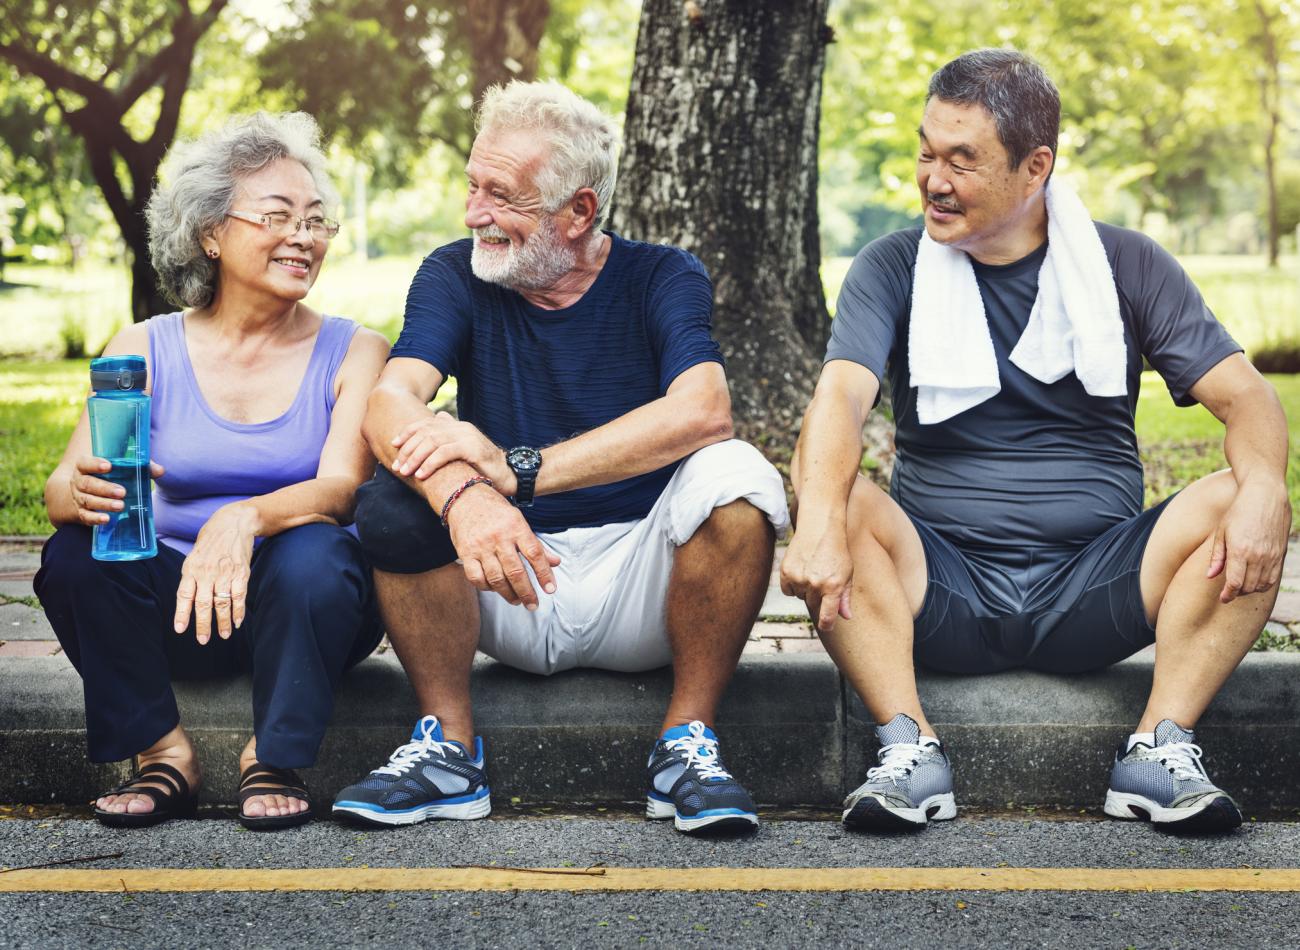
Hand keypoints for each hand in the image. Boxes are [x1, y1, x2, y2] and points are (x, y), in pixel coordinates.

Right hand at [69, 455, 163, 525]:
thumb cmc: (107, 476)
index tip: (108, 466)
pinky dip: (95, 518)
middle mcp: (78, 482)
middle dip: (105, 488)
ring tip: (120, 506)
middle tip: (122, 492)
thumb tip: (160, 470)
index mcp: (84, 467)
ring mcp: (78, 498)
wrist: (83, 492)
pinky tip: (106, 519)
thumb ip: (139, 467)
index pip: (85, 463)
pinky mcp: (81, 512)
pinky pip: (86, 516)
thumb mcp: (119, 468)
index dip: (95, 464)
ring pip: (88, 500)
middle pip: (88, 484)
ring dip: (104, 504)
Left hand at [174, 502, 258, 643]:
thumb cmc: (211, 540)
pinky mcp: (241, 573)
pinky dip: (239, 611)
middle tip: (203, 640)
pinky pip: (239, 596)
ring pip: (222, 603)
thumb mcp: (194, 555)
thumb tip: (188, 599)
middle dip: (203, 625)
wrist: (234, 522)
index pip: (184, 595)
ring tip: (224, 635)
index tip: (180, 629)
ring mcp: (225, 573)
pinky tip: (238, 621)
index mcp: (191, 568)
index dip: (182, 614)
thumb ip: (192, 576)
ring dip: (223, 622)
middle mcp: (206, 572)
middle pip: (204, 604)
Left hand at [391, 412, 515, 492]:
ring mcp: (467, 436)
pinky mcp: (472, 448)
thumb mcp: (463, 451)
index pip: (427, 424)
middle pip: (426, 433)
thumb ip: (449, 440)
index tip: (394, 444)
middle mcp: (460, 427)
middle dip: (408, 450)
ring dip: (415, 458)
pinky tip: (422, 475)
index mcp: (457, 426)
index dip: (408, 433)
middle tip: (397, 466)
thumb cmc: (483, 468)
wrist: (509, 475)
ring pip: (433, 442)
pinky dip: (430, 463)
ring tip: (406, 472)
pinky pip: (445, 453)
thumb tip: (438, 422)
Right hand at [446, 486, 558, 608]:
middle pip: (516, 571)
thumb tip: (556, 562)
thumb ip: (536, 545)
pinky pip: (476, 577)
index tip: (550, 589)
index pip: (535, 554)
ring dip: (508, 594)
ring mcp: (481, 546)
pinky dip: (486, 587)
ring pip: (496, 578)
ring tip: (516, 600)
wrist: (465, 498)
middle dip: (526, 592)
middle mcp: (499, 537)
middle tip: (533, 604)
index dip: (544, 574)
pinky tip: (494, 589)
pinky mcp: (465, 553)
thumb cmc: (496, 512)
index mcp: (516, 527)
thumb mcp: (519, 521)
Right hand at [779, 521, 854, 632]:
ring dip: (805, 589)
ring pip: (800, 597)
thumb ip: (845, 597)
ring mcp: (799, 578)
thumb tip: (846, 617)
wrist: (819, 526)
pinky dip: (793, 585)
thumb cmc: (837, 550)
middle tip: (822, 580)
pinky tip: (801, 570)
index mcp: (833, 586)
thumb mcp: (847, 573)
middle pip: (813, 605)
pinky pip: (788, 590)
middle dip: (818, 597)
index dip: (826, 624)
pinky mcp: (786, 572)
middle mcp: (815, 584)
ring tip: (812, 570)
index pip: (827, 617)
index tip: (826, 626)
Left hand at [1207, 477, 1291, 603]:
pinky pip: (1273, 577)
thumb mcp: (1221, 531)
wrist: (1265, 495)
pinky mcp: (1280, 553)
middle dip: (1237, 592)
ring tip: (1241, 585)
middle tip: (1229, 591)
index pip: (1235, 583)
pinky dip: (1264, 584)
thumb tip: (1210, 576)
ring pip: (1262, 585)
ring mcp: (1272, 555)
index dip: (1228, 595)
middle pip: (1248, 587)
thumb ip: (1217, 557)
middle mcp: (1258, 556)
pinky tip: (1255, 580)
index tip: (1223, 598)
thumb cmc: (1238, 511)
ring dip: (1250, 589)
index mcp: (1240, 550)